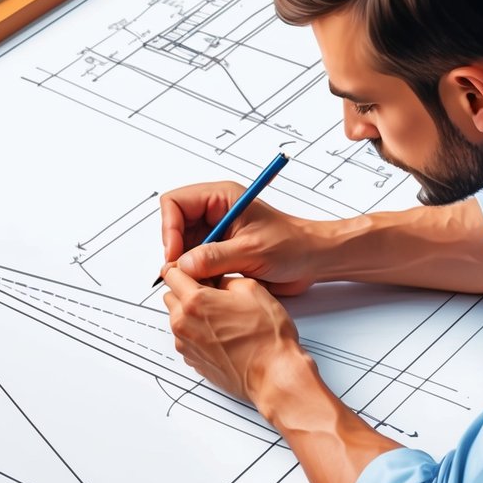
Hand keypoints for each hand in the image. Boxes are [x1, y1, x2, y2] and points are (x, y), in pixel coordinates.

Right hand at [159, 181, 319, 295]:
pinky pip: (195, 262)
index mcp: (221, 198)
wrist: (313, 260)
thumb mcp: (253, 250)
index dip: (170, 228)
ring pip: (182, 247)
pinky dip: (196, 275)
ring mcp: (216, 234)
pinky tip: (206, 285)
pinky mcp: (220, 253)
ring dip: (185, 265)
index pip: (176, 203)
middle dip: (175, 249)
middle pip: (174, 226)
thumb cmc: (293, 245)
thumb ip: (216, 257)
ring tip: (197, 281)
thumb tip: (184, 264)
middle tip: (182, 273)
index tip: (176, 254)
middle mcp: (215, 213)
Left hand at [161, 265, 310, 405]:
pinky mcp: (193, 361)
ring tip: (222, 318)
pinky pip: (186, 339)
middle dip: (186, 291)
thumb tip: (216, 280)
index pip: (171, 274)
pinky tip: (222, 335)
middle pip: (170, 297)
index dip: (186, 270)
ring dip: (192, 314)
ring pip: (177, 319)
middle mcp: (184, 324)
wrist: (273, 373)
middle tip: (213, 294)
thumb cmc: (267, 336)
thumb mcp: (252, 289)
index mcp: (195, 302)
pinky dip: (197, 334)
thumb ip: (224, 278)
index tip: (197, 273)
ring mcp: (186, 346)